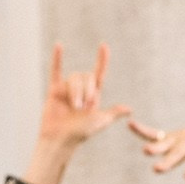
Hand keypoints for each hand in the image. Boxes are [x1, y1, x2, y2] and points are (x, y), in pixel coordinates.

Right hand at [22, 46, 133, 183]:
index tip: (104, 46)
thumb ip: (113, 113)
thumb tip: (129, 109)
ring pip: (74, 78)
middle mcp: (81, 90)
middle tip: (83, 107)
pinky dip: (57, 58)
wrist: (61, 139)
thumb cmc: (81, 133)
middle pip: (86, 76)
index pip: (99, 73)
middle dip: (86, 90)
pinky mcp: (54, 90)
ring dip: (75, 92)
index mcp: (93, 95)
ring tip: (74, 107)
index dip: (102, 60)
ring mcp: (67, 89)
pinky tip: (59, 45)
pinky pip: (55, 71)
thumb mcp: (100, 121)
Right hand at [128, 118, 184, 183]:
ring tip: (145, 152)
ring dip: (155, 147)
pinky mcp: (171, 138)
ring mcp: (180, 139)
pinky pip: (155, 134)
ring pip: (166, 143)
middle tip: (158, 169)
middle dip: (169, 160)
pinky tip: (130, 124)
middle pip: (180, 152)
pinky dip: (143, 130)